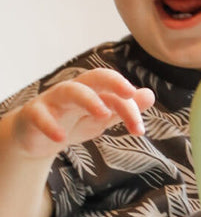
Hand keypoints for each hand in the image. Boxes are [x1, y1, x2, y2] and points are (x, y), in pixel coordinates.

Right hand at [9, 70, 154, 159]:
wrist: (35, 137)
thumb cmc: (73, 122)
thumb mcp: (101, 118)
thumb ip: (123, 109)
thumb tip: (150, 95)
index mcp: (94, 89)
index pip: (116, 92)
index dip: (130, 108)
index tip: (140, 130)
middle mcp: (76, 89)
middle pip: (96, 77)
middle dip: (113, 81)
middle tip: (129, 93)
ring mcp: (53, 99)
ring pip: (70, 90)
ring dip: (88, 99)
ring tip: (103, 114)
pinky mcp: (33, 113)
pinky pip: (41, 115)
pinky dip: (50, 125)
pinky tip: (61, 139)